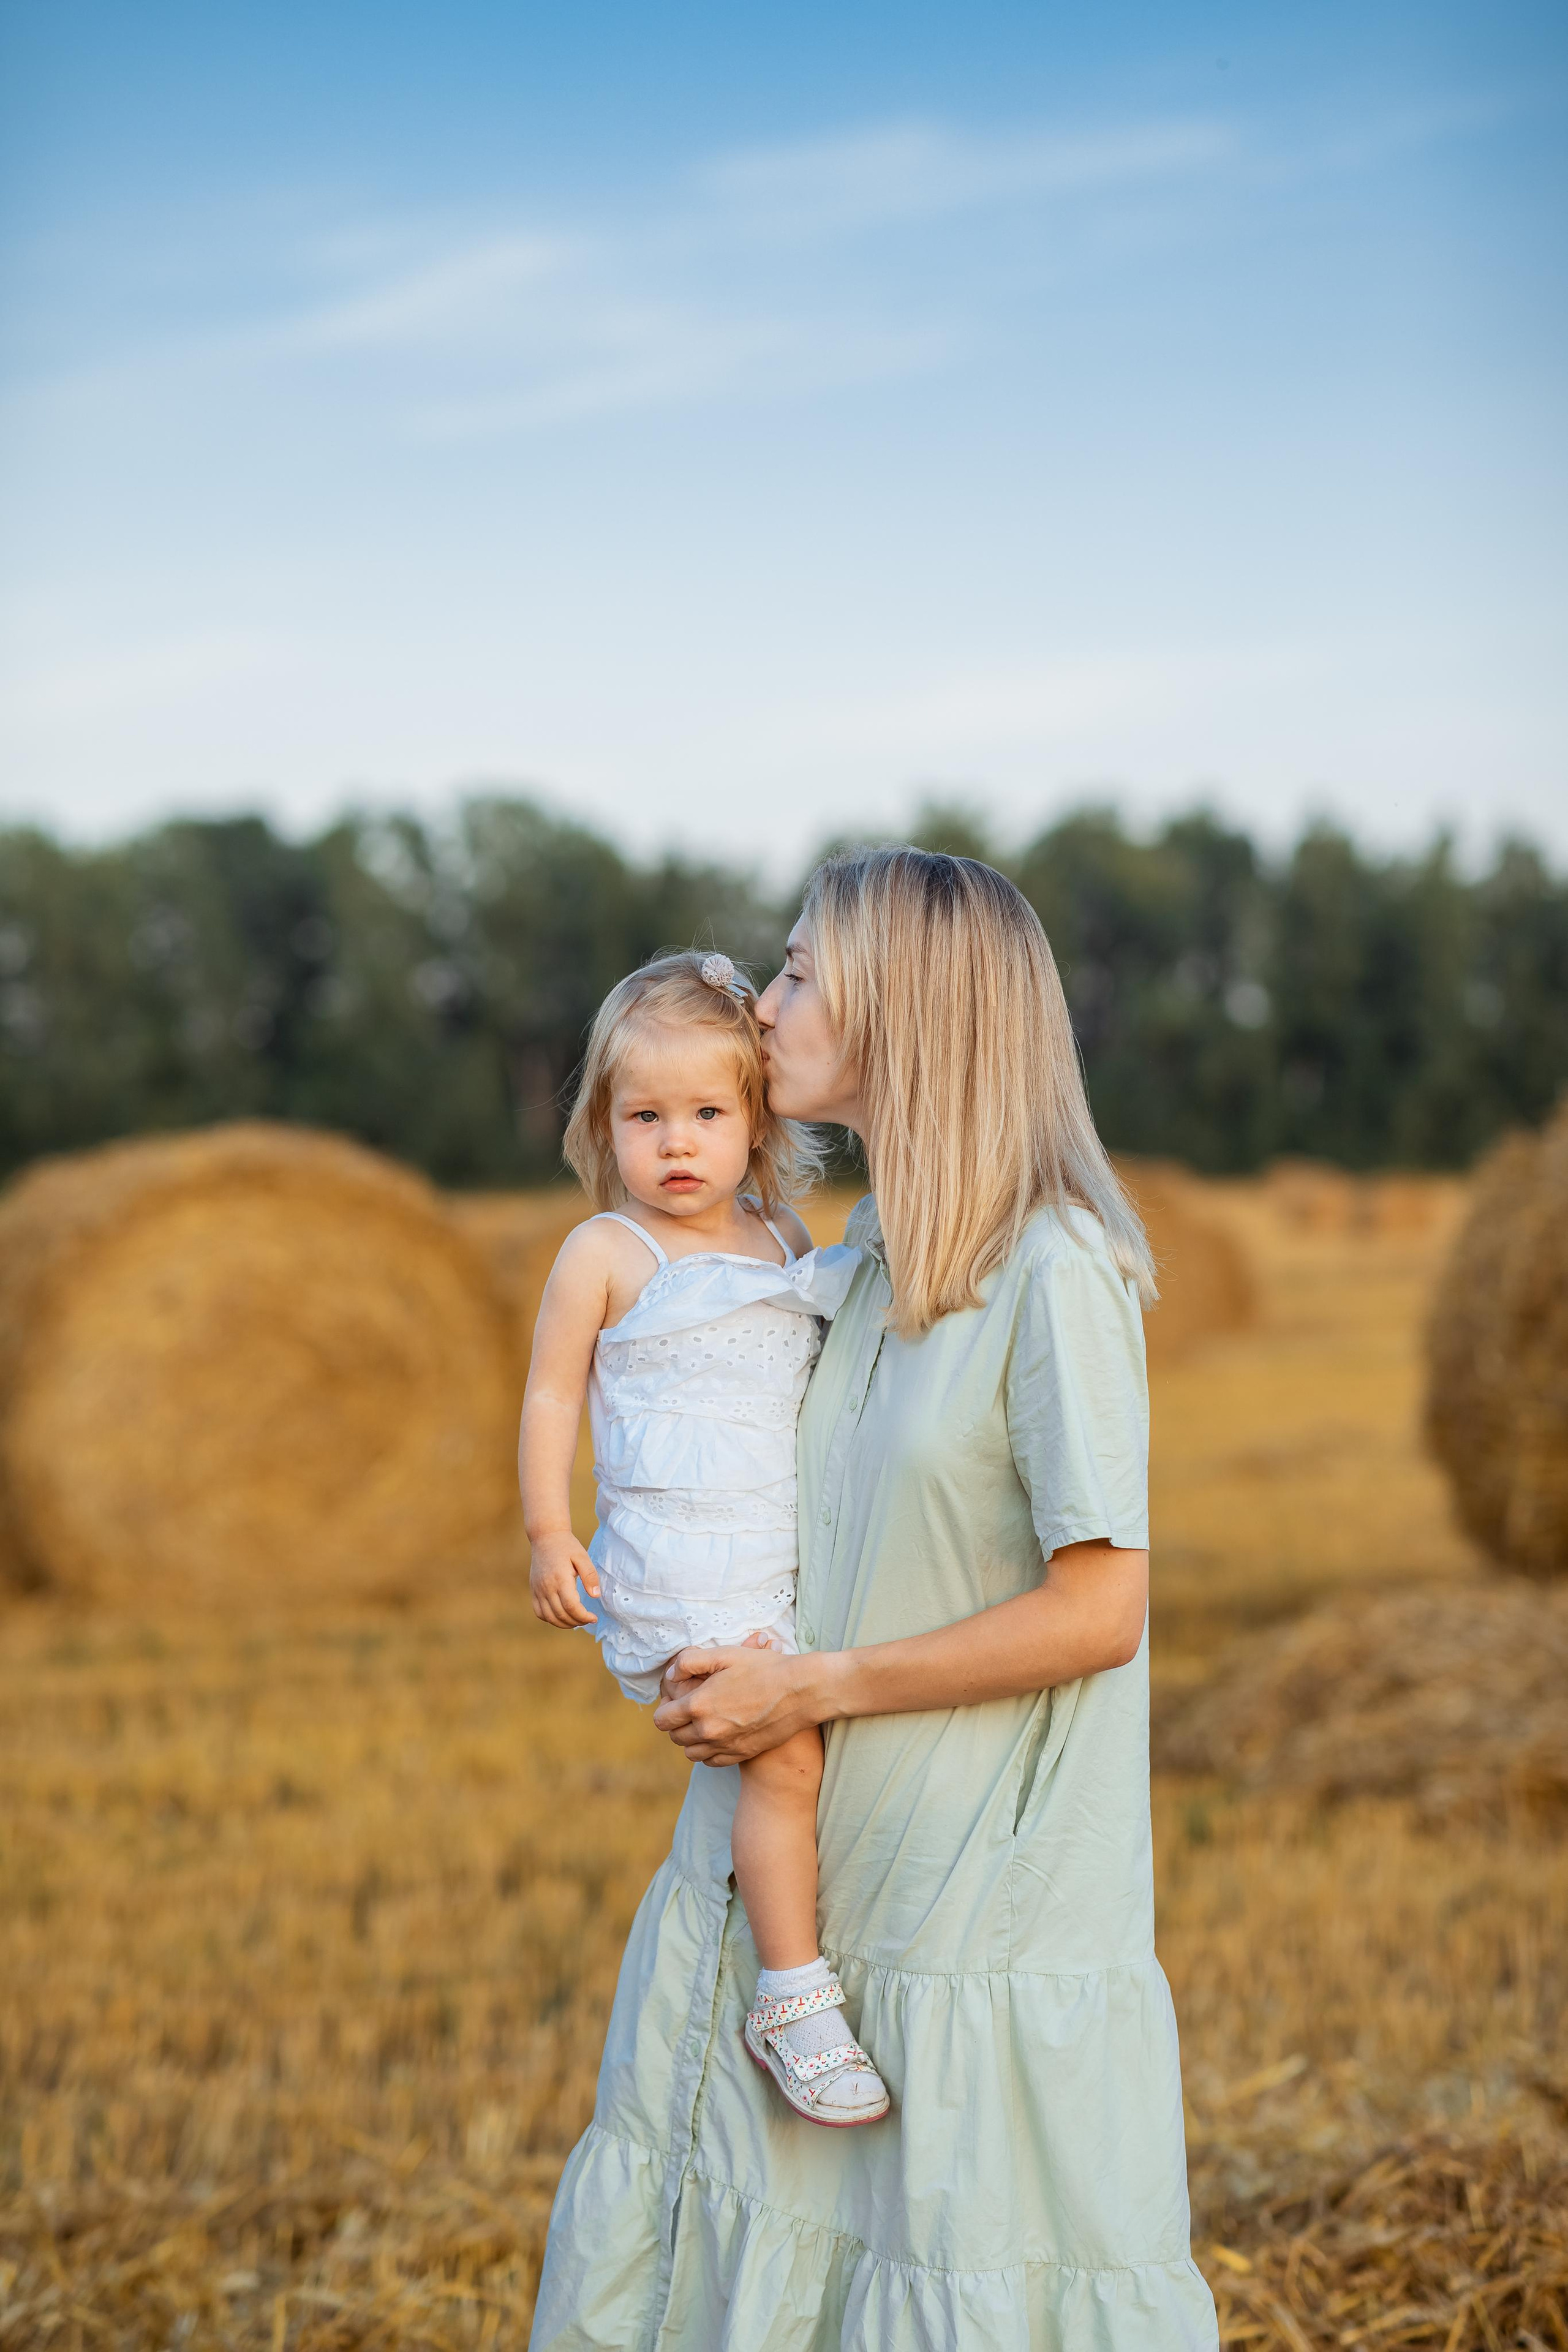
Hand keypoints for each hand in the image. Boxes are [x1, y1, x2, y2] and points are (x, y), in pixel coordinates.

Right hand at [528, 1530, 600, 1627]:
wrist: (546, 1537)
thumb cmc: (567, 1546)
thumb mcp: (583, 1557)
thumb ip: (590, 1576)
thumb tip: (595, 1596)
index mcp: (560, 1579)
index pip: (571, 1607)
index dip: (584, 1617)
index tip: (594, 1617)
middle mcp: (546, 1587)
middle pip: (561, 1615)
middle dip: (577, 1622)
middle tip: (588, 1619)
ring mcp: (538, 1590)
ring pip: (549, 1617)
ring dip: (565, 1624)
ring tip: (577, 1620)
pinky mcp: (534, 1590)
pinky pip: (539, 1612)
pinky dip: (551, 1619)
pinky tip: (562, 1616)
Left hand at [653, 1646, 822, 1765]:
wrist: (801, 1692)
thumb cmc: (764, 1668)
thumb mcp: (725, 1654)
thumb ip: (690, 1661)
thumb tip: (670, 1674)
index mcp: (700, 1705)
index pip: (662, 1719)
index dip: (665, 1707)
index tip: (675, 1698)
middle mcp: (708, 1731)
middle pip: (674, 1737)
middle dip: (675, 1722)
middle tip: (689, 1707)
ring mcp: (725, 1746)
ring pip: (690, 1753)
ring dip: (690, 1739)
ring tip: (702, 1721)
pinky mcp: (740, 1755)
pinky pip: (710, 1762)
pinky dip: (707, 1751)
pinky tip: (717, 1734)